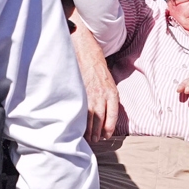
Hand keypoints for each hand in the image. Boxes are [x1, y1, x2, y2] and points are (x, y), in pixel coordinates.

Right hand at [70, 23, 119, 142]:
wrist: (83, 47)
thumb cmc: (95, 63)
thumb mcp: (107, 79)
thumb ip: (107, 95)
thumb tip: (104, 111)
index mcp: (112, 92)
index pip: (112, 117)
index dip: (108, 129)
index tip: (105, 136)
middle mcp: (102, 95)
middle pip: (101, 121)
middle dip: (97, 133)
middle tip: (94, 141)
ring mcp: (89, 94)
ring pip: (89, 119)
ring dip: (87, 131)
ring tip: (85, 138)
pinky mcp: (78, 93)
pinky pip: (78, 111)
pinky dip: (78, 122)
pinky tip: (76, 127)